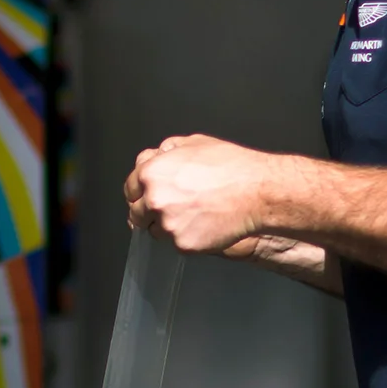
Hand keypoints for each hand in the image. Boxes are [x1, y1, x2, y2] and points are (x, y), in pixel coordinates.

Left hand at [125, 134, 269, 253]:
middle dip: (149, 210)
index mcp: (151, 173)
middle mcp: (154, 200)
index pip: (130, 189)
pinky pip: (176, 243)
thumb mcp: (194, 143)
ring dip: (167, 225)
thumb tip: (156, 157)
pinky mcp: (183, 244)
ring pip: (155, 231)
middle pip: (137, 213)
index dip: (140, 191)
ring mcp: (168, 225)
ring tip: (193, 213)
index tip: (148, 195)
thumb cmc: (231, 166)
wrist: (256, 192)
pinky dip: (186, 237)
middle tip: (173, 206)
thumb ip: (167, 151)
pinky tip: (204, 224)